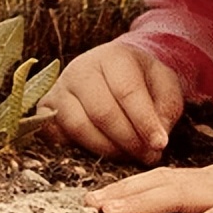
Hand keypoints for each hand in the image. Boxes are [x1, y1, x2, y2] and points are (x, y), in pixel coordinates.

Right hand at [37, 42, 182, 163]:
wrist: (115, 69)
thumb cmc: (143, 80)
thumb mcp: (165, 86)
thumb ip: (166, 109)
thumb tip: (155, 140)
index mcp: (114, 56)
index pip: (127, 91)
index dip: (144, 122)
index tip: (160, 145)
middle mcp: (81, 68)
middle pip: (102, 112)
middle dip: (128, 140)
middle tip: (147, 156)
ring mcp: (60, 87)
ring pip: (78, 126)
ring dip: (106, 149)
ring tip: (128, 155)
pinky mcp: (46, 106)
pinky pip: (55, 134)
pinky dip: (76, 148)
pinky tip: (100, 152)